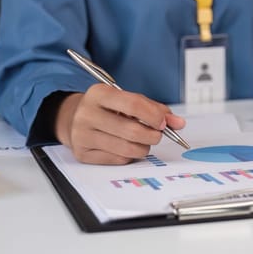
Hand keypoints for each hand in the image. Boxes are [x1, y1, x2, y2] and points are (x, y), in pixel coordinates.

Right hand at [54, 84, 185, 164]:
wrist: (74, 118)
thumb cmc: (108, 108)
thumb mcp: (127, 100)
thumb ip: (154, 109)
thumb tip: (178, 123)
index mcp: (99, 94)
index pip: (133, 105)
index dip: (154, 116)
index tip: (164, 123)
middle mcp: (87, 114)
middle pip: (132, 130)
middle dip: (152, 136)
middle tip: (157, 135)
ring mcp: (82, 135)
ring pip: (127, 148)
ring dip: (144, 148)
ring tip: (143, 142)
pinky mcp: (83, 154)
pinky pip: (119, 159)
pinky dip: (130, 155)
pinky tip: (126, 147)